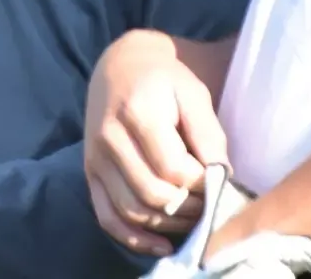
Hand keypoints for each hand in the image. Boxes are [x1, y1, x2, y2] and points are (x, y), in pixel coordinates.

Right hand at [86, 30, 226, 256]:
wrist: (121, 65)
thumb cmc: (164, 79)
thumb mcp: (193, 93)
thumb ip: (208, 133)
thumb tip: (221, 176)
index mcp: (137, 112)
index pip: (173, 168)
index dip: (201, 184)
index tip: (218, 180)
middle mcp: (110, 138)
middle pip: (153, 193)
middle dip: (188, 207)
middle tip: (209, 203)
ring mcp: (95, 158)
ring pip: (131, 209)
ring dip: (168, 223)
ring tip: (193, 218)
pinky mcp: (90, 173)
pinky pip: (107, 217)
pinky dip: (134, 238)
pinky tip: (162, 244)